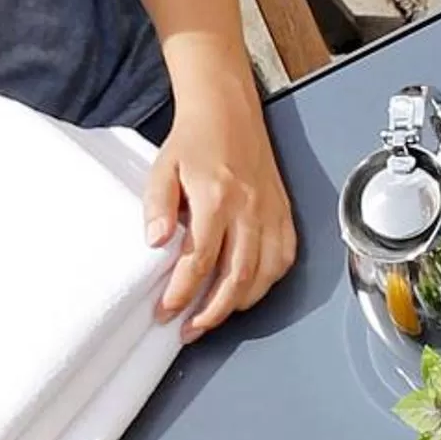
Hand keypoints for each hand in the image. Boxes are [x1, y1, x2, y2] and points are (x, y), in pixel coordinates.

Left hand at [147, 55, 295, 337]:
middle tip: (190, 329)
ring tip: (216, 316)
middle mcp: (249, 209)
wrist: (228, 110)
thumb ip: (156, 207)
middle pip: (237, 276)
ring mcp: (271, 212)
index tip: (166, 311)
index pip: (201, 260)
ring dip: (240, 302)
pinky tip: (249, 290)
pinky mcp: (284, 211)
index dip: (183, 292)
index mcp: (216, 197)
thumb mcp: (162, 168)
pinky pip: (284, 256)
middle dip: (212, 311)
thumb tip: (156, 244)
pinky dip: (268, 281)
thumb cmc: (195, 139)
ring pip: (264, 273)